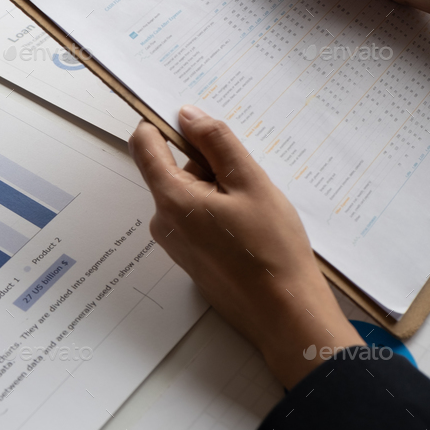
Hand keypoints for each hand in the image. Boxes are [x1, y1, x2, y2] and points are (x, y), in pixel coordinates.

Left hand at [129, 104, 362, 388]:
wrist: (285, 315)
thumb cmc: (272, 249)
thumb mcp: (251, 182)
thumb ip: (216, 143)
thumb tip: (187, 114)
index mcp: (172, 199)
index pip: (144, 144)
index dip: (163, 123)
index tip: (192, 119)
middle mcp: (163, 222)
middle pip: (174, 169)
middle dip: (208, 164)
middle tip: (247, 180)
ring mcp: (175, 243)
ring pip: (190, 194)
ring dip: (218, 190)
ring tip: (254, 209)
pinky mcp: (190, 258)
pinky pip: (196, 218)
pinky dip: (220, 212)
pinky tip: (250, 228)